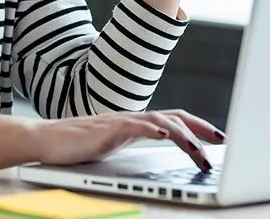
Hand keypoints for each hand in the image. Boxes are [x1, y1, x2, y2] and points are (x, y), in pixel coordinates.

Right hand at [32, 110, 224, 171]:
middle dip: (202, 128)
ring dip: (185, 137)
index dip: (198, 127)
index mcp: (135, 123)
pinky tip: (165, 134)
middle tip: (223, 141)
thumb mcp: (114, 146)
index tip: (219, 138)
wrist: (46, 140)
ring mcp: (120, 122)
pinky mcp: (107, 130)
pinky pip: (135, 126)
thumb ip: (134, 143)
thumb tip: (157, 148)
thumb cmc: (77, 146)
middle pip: (175, 117)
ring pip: (161, 122)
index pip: (174, 120)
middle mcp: (132, 118)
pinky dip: (152, 128)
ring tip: (200, 152)